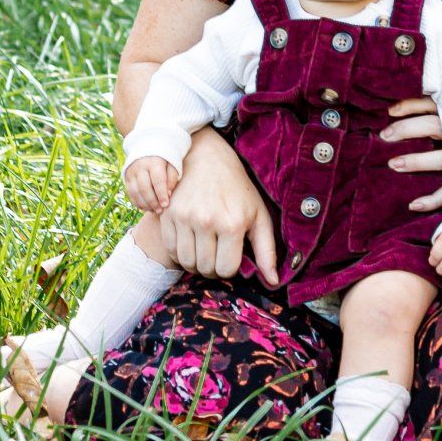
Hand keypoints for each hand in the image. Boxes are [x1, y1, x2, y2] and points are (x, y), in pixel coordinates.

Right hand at [123, 156, 179, 212]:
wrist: (147, 150)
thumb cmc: (164, 161)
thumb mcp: (172, 165)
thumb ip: (172, 178)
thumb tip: (168, 194)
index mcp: (154, 162)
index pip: (157, 180)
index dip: (161, 194)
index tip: (166, 205)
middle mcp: (140, 167)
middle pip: (144, 188)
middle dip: (153, 202)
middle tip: (160, 211)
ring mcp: (131, 173)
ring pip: (135, 192)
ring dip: (145, 205)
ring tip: (155, 211)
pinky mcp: (126, 178)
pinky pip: (130, 194)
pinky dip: (138, 203)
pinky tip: (146, 208)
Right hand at [155, 128, 279, 279]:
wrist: (208, 158)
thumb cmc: (238, 190)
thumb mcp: (259, 215)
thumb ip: (267, 251)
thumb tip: (274, 281)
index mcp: (233, 223)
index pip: (227, 269)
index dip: (230, 269)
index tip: (231, 258)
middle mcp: (207, 221)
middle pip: (205, 268)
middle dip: (213, 267)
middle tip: (218, 255)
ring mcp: (184, 217)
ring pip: (186, 262)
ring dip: (195, 263)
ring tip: (205, 250)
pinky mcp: (167, 214)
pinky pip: (170, 249)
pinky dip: (180, 252)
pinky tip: (191, 241)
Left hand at [381, 96, 441, 212]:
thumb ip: (424, 107)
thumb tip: (391, 109)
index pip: (432, 105)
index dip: (410, 106)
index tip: (389, 112)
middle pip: (435, 126)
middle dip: (408, 129)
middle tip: (385, 136)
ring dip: (417, 161)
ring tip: (393, 164)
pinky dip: (433, 200)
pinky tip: (413, 205)